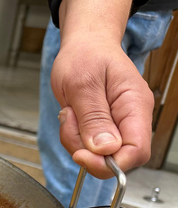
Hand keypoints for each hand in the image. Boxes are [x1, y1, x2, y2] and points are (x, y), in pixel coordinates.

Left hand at [51, 38, 152, 178]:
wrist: (84, 45)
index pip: (137, 151)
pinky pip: (87, 145)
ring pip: (98, 154)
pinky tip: (71, 114)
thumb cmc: (85, 56)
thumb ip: (94, 118)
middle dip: (86, 149)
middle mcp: (131, 118)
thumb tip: (105, 149)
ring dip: (75, 139)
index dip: (109, 162)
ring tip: (70, 111)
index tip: (82, 154)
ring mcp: (117, 124)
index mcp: (135, 106)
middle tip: (70, 120)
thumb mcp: (82, 84)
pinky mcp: (103, 127)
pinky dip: (73, 135)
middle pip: (116, 157)